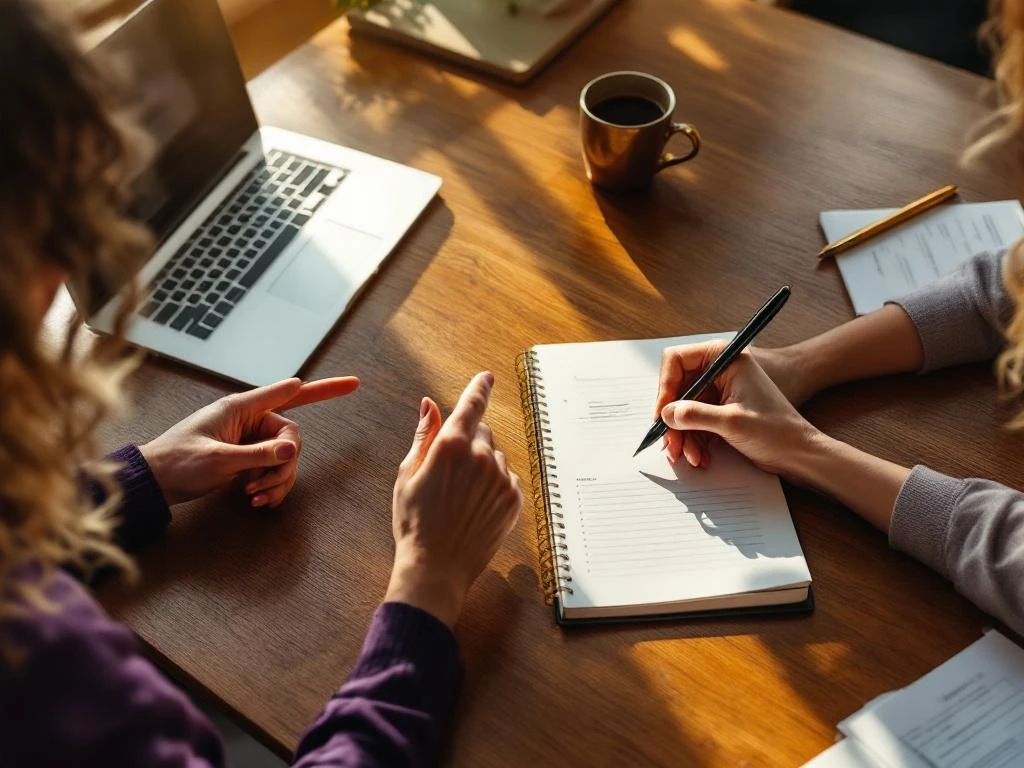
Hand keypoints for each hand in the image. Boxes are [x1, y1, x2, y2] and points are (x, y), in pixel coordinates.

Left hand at [139, 376, 358, 507]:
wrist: (153, 483)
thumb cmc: (176, 463)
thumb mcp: (218, 460)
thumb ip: (257, 454)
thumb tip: (293, 448)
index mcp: (241, 409)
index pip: (291, 393)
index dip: (325, 389)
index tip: (354, 384)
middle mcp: (249, 421)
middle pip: (292, 437)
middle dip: (284, 465)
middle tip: (262, 485)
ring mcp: (249, 441)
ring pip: (286, 458)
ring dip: (276, 480)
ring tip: (254, 497)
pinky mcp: (247, 459)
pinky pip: (274, 471)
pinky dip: (271, 488)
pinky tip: (256, 501)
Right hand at [385, 372, 522, 627]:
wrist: (436, 568)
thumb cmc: (414, 522)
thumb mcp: (407, 474)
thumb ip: (423, 434)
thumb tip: (430, 404)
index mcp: (451, 446)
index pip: (471, 405)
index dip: (479, 387)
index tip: (487, 376)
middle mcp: (481, 457)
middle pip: (482, 432)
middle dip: (469, 442)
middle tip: (449, 472)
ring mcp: (500, 478)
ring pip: (496, 457)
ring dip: (482, 466)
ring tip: (460, 497)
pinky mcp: (513, 499)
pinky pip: (506, 479)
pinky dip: (494, 485)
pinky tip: (474, 506)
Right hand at [656, 341, 820, 475]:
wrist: (799, 453)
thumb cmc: (777, 431)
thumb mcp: (732, 422)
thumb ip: (695, 415)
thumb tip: (666, 414)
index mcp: (725, 359)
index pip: (677, 360)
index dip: (665, 387)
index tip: (662, 413)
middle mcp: (720, 370)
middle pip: (677, 388)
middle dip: (673, 419)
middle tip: (670, 444)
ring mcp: (720, 391)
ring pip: (683, 409)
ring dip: (682, 435)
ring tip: (689, 456)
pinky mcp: (720, 410)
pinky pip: (694, 422)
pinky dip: (693, 440)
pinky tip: (700, 457)